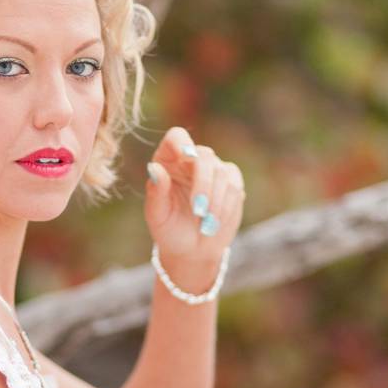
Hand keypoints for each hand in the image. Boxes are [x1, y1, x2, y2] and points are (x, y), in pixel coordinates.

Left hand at [144, 127, 245, 266]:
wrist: (191, 250)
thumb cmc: (168, 229)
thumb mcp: (156, 215)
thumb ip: (155, 191)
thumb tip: (154, 168)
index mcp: (168, 160)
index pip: (176, 137)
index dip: (182, 143)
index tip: (185, 158)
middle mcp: (191, 160)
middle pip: (204, 155)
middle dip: (203, 184)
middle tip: (198, 210)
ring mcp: (213, 169)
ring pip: (221, 172)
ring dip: (214, 201)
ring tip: (205, 225)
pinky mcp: (231, 182)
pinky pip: (234, 186)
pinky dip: (226, 207)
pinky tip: (214, 223)